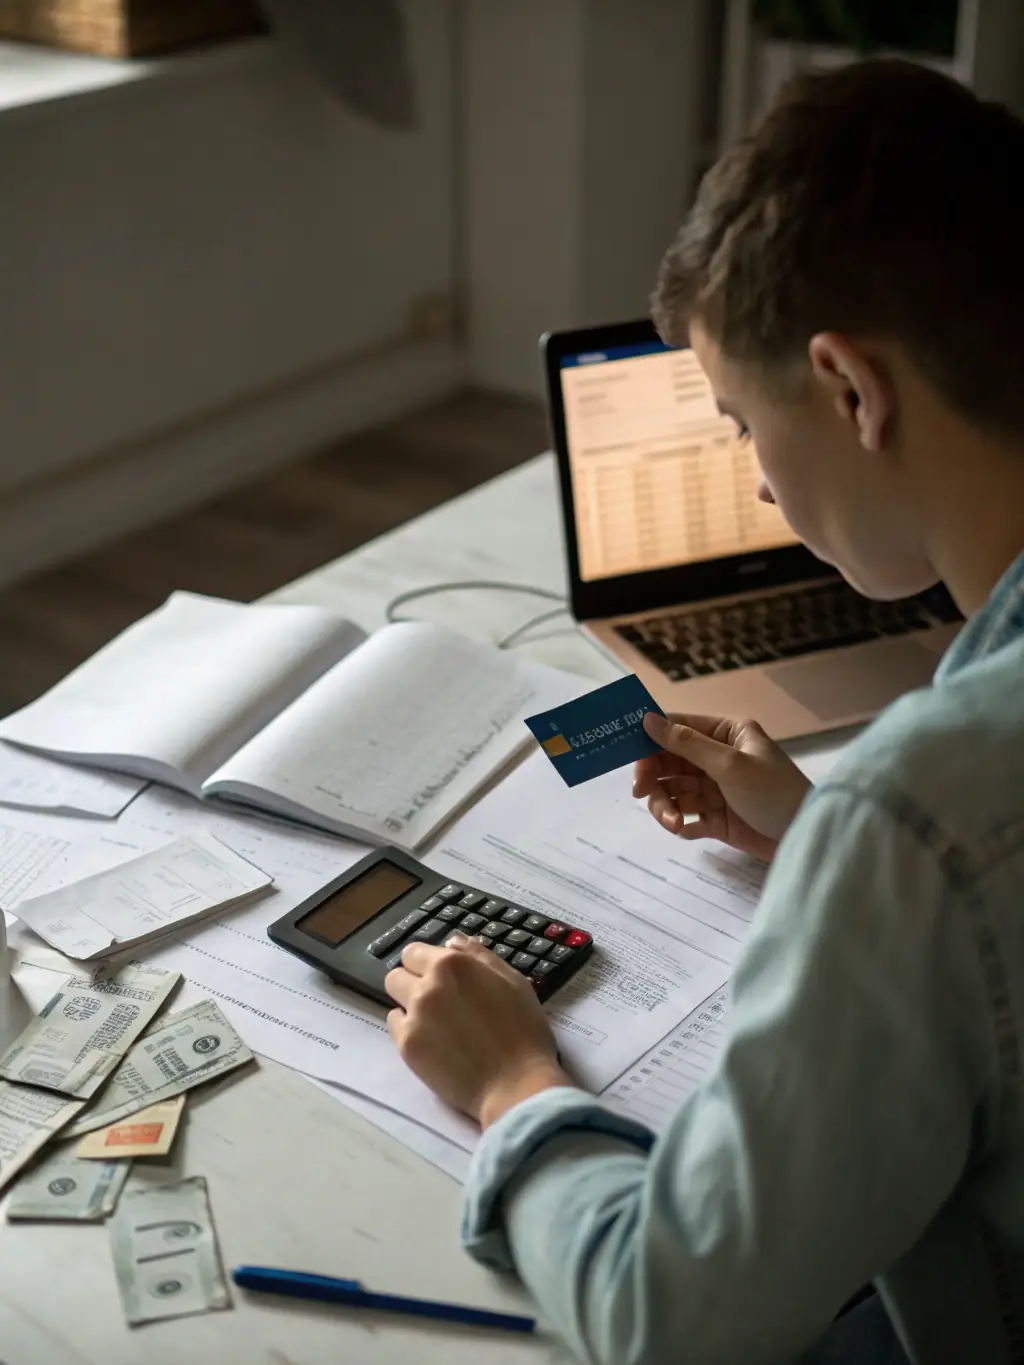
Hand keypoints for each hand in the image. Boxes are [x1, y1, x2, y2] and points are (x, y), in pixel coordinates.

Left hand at [386, 935, 570, 1127]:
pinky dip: (409, 1030)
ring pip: (394, 1000)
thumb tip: (453, 942)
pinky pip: (395, 1027)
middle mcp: (427, 985)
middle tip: (437, 1001)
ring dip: (409, 1006)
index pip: (414, 951)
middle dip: (412, 982)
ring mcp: (415, 1016)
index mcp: (453, 964)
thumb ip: (479, 956)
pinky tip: (433, 1041)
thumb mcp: (513, 981)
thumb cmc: (523, 1031)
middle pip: (397, 974)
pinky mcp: (407, 1046)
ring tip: (435, 1023)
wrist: (516, 1084)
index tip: (439, 977)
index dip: (426, 963)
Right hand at [634, 712, 811, 860]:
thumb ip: (686, 743)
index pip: (677, 729)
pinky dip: (682, 823)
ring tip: (672, 823)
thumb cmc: (774, 792)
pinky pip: (688, 816)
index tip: (625, 753)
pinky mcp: (719, 819)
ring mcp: (718, 789)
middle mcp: (719, 758)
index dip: (650, 740)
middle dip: (655, 779)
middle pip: (670, 764)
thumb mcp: (730, 764)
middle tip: (641, 794)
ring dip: (668, 806)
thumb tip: (647, 719)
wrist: (807, 838)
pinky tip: (685, 829)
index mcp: (726, 735)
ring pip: (676, 792)